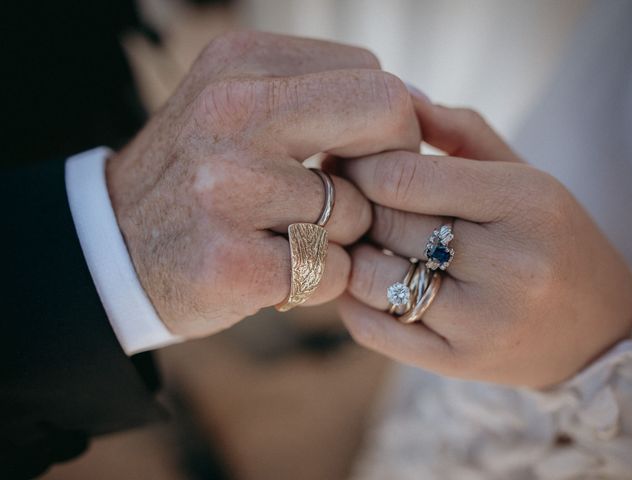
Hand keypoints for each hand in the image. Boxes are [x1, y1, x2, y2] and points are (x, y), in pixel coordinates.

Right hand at [107, 31, 420, 337]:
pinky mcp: (231, 261)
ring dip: (342, 237)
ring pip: (358, 212)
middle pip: (384, 116)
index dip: (388, 127)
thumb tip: (418, 104)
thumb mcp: (239, 107)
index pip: (373, 76)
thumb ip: (319, 95)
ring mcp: (227, 190)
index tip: (362, 158)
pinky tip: (281, 272)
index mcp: (239, 65)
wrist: (115, 246)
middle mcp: (230, 114)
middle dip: (389, 170)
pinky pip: (334, 271)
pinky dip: (322, 280)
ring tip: (292, 238)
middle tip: (358, 196)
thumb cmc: (198, 177)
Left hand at [339, 96, 631, 387]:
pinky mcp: (457, 363)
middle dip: (352, 203)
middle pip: (385, 223)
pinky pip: (371, 329)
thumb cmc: (549, 238)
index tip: (346, 160)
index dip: (360, 166)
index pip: (403, 177)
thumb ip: (461, 130)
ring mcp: (483, 322)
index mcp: (527, 202)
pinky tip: (364, 280)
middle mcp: (509, 265)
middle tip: (338, 193)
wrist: (593, 330)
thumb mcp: (522, 173)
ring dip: (351, 252)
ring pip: (370, 277)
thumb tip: (399, 96)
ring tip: (356, 237)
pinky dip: (352, 300)